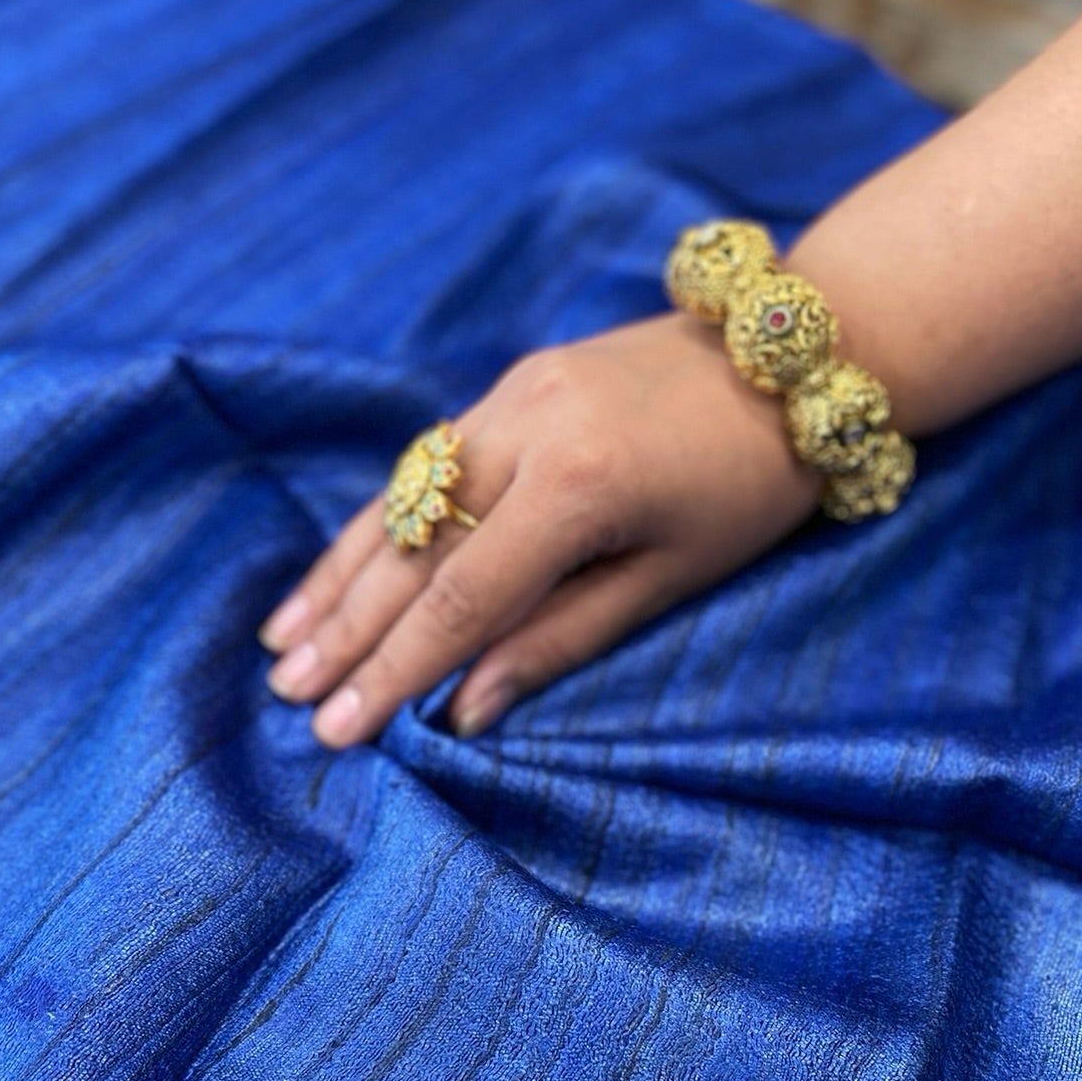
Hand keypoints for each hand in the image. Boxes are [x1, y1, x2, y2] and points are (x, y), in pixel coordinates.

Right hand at [259, 312, 821, 746]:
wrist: (799, 351)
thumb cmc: (751, 487)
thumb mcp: (670, 579)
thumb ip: (559, 640)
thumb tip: (464, 711)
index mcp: (575, 485)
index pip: (461, 600)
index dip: (394, 671)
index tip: (340, 729)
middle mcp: (524, 429)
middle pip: (414, 551)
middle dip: (347, 632)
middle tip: (289, 696)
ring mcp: (511, 396)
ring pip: (402, 501)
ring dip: (340, 576)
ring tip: (282, 642)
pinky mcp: (513, 384)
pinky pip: (425, 466)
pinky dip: (377, 524)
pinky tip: (339, 568)